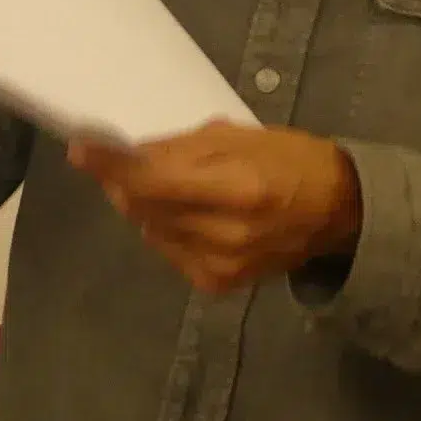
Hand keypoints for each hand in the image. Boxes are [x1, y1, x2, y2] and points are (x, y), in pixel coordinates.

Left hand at [69, 121, 361, 294]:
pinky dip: (166, 228)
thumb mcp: (243, 137)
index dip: (112, 165)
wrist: (338, 213)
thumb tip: (132, 154)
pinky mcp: (217, 283)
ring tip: (171, 186)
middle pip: (145, 207)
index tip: (81, 149)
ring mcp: (219, 264)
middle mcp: (224, 233)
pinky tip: (189, 214)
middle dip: (127, 182)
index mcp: (237, 187)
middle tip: (123, 161)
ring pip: (151, 230)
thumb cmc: (293, 160)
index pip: (153, 178)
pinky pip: (169, 250)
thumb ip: (184, 149)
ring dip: (147, 205)